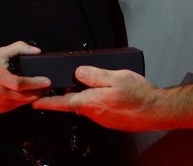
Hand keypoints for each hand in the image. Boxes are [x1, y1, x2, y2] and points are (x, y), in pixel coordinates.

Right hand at [0, 41, 51, 112]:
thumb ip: (18, 48)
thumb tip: (35, 51)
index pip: (20, 83)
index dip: (35, 83)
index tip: (46, 81)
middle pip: (24, 96)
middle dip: (39, 92)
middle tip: (46, 86)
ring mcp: (0, 103)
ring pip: (22, 103)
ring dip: (33, 97)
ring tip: (39, 89)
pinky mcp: (1, 110)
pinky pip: (17, 106)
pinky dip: (23, 101)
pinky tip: (26, 94)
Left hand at [32, 65, 162, 131]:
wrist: (157, 111)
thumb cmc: (139, 95)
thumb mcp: (116, 77)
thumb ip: (95, 75)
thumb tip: (78, 72)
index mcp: (92, 102)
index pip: (63, 103)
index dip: (48, 102)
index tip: (35, 103)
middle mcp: (94, 113)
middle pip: (75, 103)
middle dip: (70, 94)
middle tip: (70, 82)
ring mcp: (103, 119)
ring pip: (87, 106)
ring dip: (86, 96)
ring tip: (96, 84)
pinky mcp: (111, 121)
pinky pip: (98, 109)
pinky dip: (97, 101)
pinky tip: (109, 93)